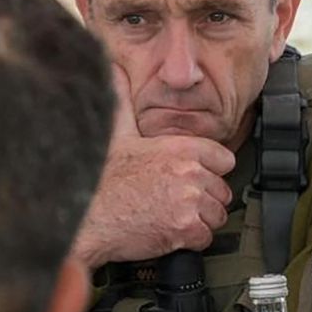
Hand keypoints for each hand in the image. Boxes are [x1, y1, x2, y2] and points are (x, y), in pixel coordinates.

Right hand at [72, 67, 237, 267]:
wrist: (86, 216)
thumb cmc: (100, 180)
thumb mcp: (116, 134)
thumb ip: (124, 103)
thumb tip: (113, 71)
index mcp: (181, 148)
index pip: (225, 159)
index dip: (210, 170)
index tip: (194, 177)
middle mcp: (190, 172)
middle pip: (222, 190)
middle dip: (204, 199)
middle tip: (176, 201)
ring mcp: (189, 202)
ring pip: (216, 215)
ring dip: (198, 221)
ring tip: (170, 216)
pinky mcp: (184, 229)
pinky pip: (205, 238)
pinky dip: (190, 240)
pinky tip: (168, 231)